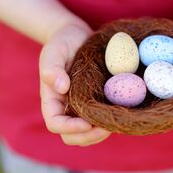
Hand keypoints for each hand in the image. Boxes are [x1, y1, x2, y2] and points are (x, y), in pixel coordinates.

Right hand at [39, 22, 110, 145]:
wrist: (76, 35)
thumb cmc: (62, 42)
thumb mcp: (54, 50)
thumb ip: (52, 67)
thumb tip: (62, 88)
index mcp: (52, 98)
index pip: (55, 123)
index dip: (69, 128)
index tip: (86, 124)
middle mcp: (65, 106)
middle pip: (71, 136)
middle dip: (88, 137)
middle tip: (106, 129)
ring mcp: (80, 106)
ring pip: (87, 133)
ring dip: (100, 134)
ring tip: (115, 124)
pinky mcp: (95, 101)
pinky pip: (100, 119)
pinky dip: (108, 122)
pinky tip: (120, 114)